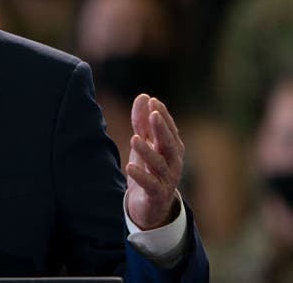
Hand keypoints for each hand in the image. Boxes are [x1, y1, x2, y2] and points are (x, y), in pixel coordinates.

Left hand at [125, 94, 183, 229]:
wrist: (150, 206)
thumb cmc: (149, 170)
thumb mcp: (144, 144)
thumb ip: (142, 122)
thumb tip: (144, 96)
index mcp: (171, 149)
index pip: (169, 129)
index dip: (163, 115)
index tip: (153, 101)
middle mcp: (172, 163)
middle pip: (169, 144)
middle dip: (162, 129)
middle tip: (153, 114)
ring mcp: (166, 179)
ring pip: (159, 164)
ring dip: (147, 151)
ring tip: (134, 138)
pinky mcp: (157, 195)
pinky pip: (151, 185)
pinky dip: (141, 176)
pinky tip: (130, 166)